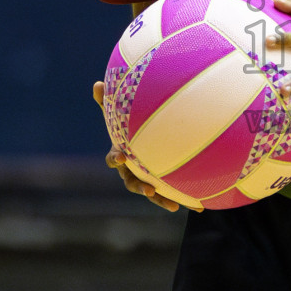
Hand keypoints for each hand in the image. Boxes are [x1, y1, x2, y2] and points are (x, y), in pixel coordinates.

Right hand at [92, 81, 196, 211]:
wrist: (141, 144)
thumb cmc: (127, 128)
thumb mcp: (118, 115)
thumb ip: (109, 102)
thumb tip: (97, 83)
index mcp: (120, 154)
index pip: (113, 159)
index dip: (115, 158)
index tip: (119, 156)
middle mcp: (130, 170)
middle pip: (131, 182)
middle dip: (139, 186)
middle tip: (149, 188)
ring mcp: (144, 179)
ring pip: (149, 192)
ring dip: (159, 198)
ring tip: (173, 205)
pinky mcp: (158, 184)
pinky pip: (166, 194)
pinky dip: (176, 200)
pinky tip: (194, 207)